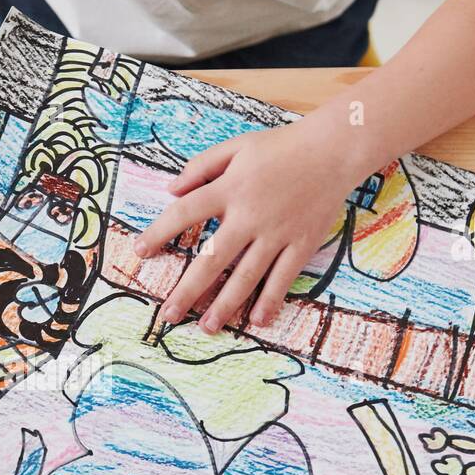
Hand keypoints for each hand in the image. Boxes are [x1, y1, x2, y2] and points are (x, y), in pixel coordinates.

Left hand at [134, 119, 364, 331]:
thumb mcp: (236, 146)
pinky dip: (270, 301)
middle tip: (168, 314)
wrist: (334, 149)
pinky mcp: (301, 244)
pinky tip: (256, 321)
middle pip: (211, 260)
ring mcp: (277, 234)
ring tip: (207, 327)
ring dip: (225, 306)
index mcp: (229, 189)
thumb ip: (201, 166)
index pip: (184, 213)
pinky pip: (282, 278)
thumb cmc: (282, 146)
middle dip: (188, 290)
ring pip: (245, 277)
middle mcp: (250, 216)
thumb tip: (170, 190)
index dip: (159, 233)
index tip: (140, 252)